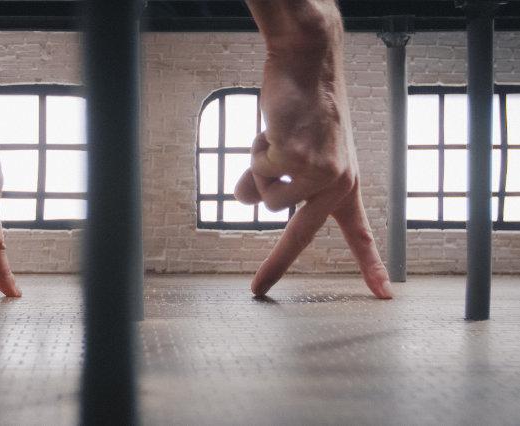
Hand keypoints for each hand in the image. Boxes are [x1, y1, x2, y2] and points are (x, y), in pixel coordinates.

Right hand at [237, 1, 392, 298]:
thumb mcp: (293, 153)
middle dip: (274, 266)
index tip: (384, 296)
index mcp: (344, 184)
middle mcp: (337, 183)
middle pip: (298, 235)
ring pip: (267, 198)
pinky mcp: (297, 160)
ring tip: (275, 139)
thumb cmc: (301, 109)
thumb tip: (242, 201)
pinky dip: (256, 152)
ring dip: (258, 171)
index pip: (359, 232)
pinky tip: (275, 128)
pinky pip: (257, 173)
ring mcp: (319, 173)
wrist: (307, 66)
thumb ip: (271, 183)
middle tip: (256, 290)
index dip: (370, 265)